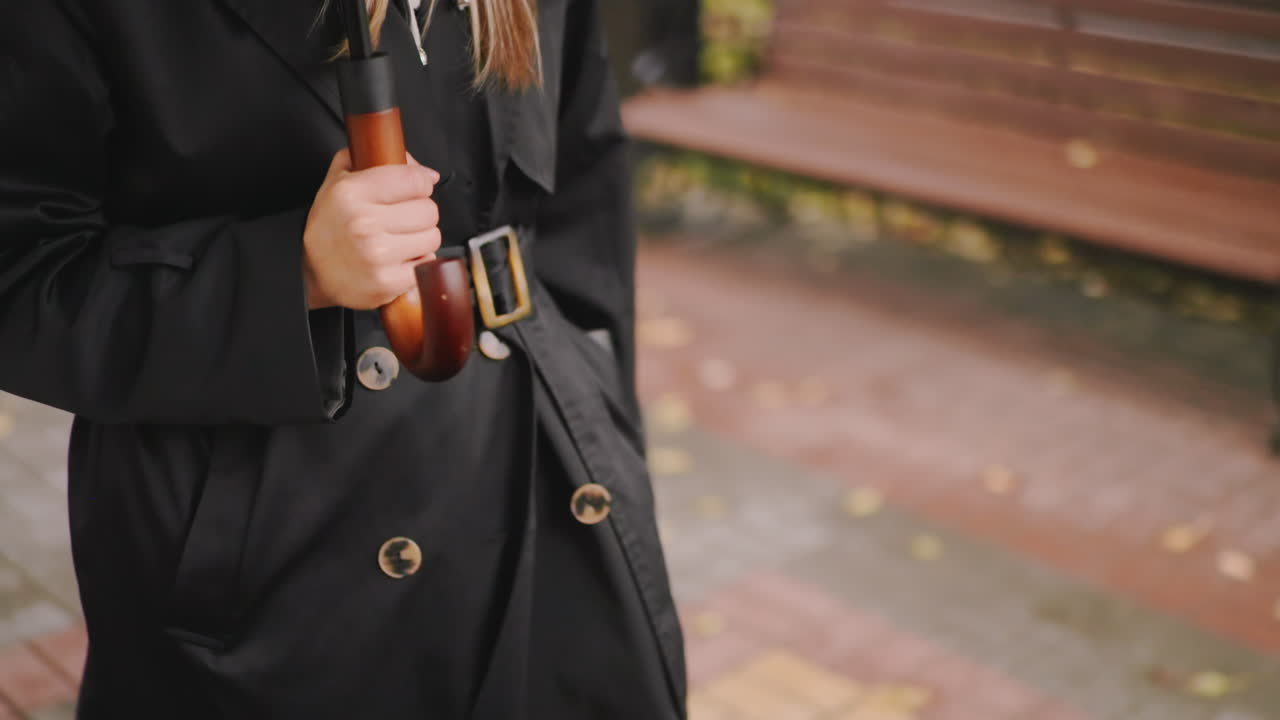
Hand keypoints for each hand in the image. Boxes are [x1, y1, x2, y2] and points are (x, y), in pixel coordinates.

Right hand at [302, 149, 441, 309]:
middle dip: (419, 213)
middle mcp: (363, 223)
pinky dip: (417, 262)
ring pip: (432, 237)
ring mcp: (376, 255)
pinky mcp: (388, 282)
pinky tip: (397, 259)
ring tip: (397, 240)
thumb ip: (373, 159)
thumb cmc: (331, 226)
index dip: (420, 183)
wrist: (315, 274)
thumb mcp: (338, 181)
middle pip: (428, 210)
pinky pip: (427, 264)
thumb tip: (426, 172)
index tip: (413, 190)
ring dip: (421, 238)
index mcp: (350, 193)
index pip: (415, 180)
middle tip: (400, 220)